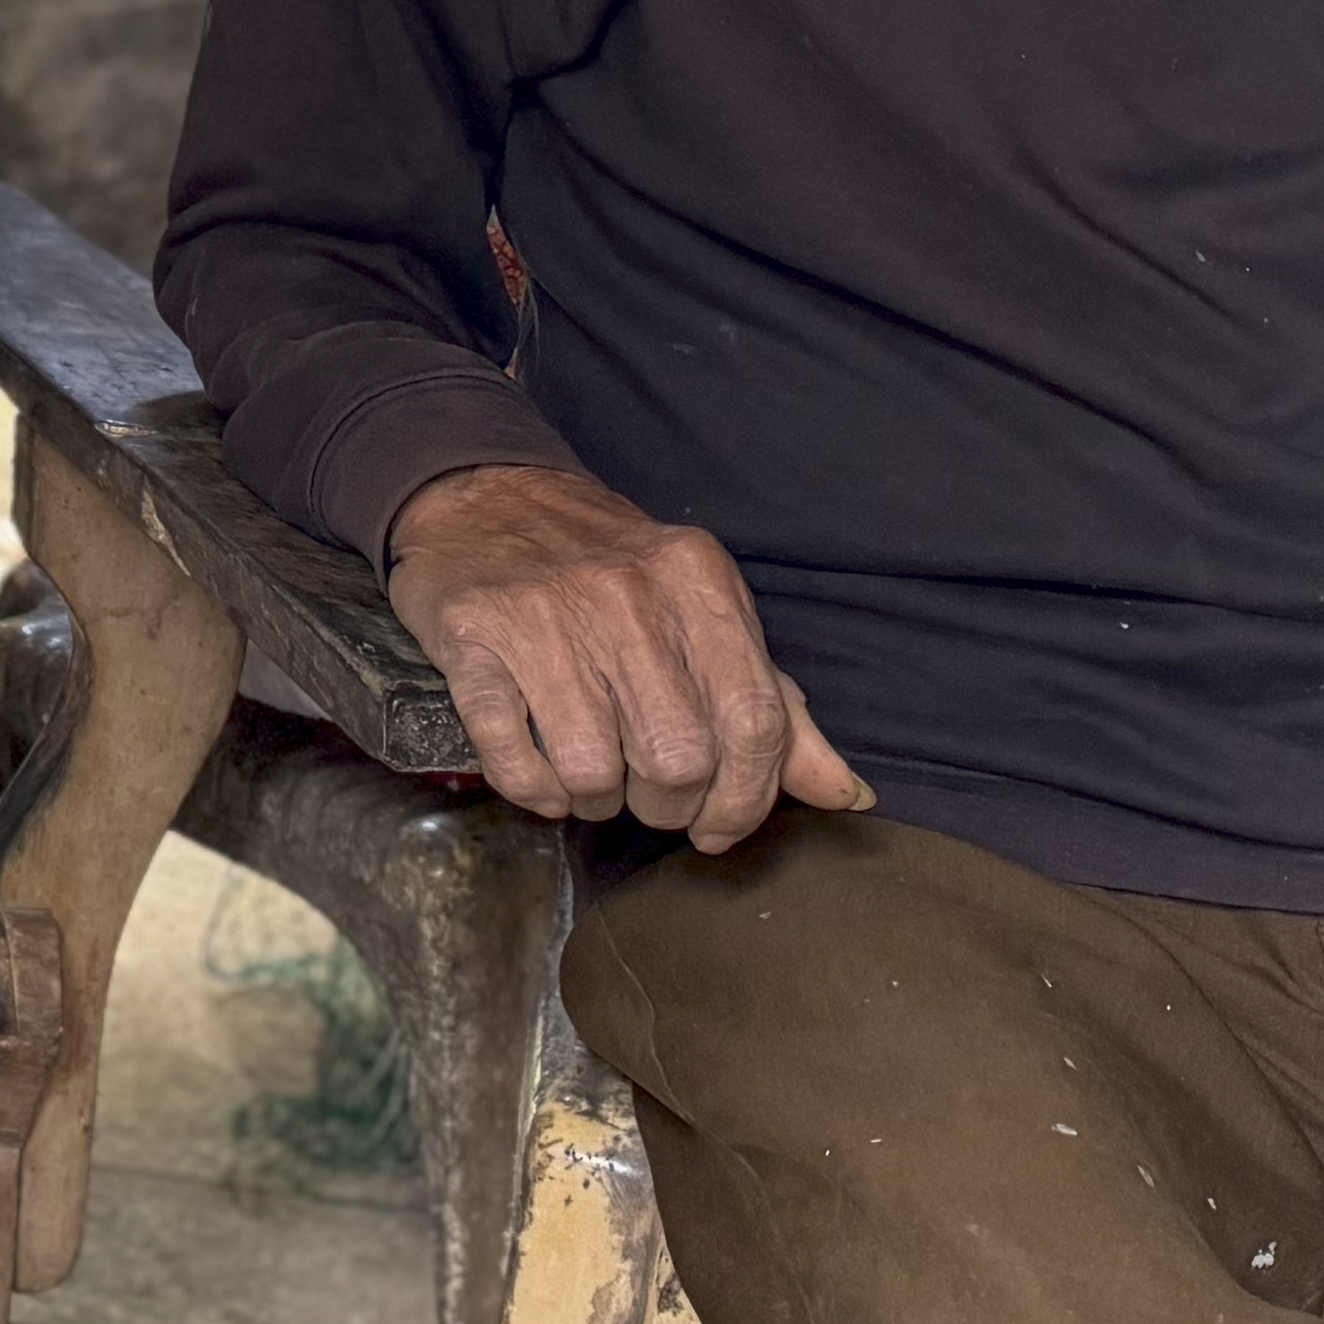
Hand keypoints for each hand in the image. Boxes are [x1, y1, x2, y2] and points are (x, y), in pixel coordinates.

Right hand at [383, 462, 873, 851]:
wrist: (486, 496)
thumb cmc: (608, 570)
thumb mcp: (703, 612)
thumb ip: (774, 704)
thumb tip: (849, 795)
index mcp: (697, 581)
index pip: (753, 721)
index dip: (746, 798)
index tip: (720, 827)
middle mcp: (626, 593)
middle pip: (677, 758)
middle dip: (667, 805)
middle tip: (649, 796)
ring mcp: (544, 616)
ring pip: (594, 770)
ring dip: (596, 801)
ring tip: (592, 782)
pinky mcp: (474, 638)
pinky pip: (513, 759)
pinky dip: (534, 792)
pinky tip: (543, 779)